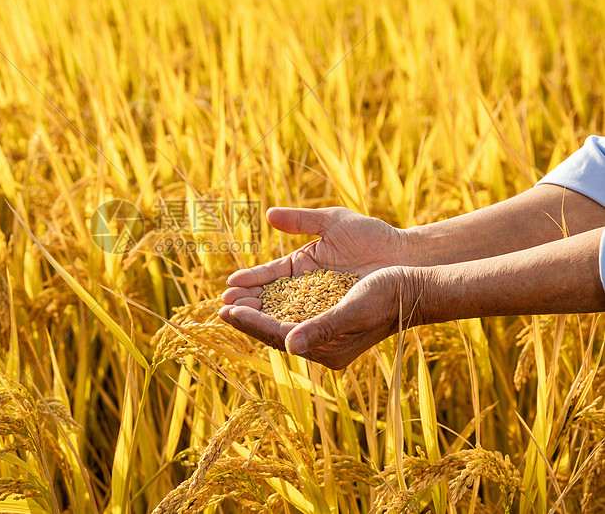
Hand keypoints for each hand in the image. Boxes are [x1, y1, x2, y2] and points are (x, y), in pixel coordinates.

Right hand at [219, 206, 406, 320]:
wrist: (407, 258)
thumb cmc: (373, 237)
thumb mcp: (334, 223)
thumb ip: (301, 220)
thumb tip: (269, 214)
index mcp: (303, 266)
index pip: (270, 276)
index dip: (251, 281)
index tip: (229, 286)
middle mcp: (308, 290)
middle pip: (271, 300)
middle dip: (247, 305)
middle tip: (225, 307)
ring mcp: (321, 306)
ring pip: (283, 315)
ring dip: (258, 318)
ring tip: (235, 316)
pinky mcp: (335, 320)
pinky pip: (306, 326)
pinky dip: (285, 327)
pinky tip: (266, 328)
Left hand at [221, 266, 424, 368]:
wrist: (414, 284)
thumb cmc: (387, 296)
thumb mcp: (354, 310)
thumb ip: (323, 328)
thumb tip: (289, 345)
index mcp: (328, 349)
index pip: (278, 336)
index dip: (251, 323)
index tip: (226, 310)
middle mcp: (322, 343)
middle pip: (274, 331)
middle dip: (247, 317)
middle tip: (220, 304)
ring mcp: (323, 327)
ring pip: (280, 319)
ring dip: (256, 308)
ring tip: (230, 296)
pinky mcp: (325, 310)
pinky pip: (291, 308)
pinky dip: (271, 298)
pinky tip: (256, 289)